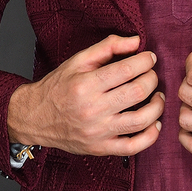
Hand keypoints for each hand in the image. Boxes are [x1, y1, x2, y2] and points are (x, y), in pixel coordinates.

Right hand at [7, 34, 163, 155]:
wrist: (34, 117)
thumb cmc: (58, 87)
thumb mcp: (78, 60)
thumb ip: (108, 47)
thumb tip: (137, 42)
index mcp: (86, 84)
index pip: (127, 69)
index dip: (145, 61)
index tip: (149, 58)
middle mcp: (92, 109)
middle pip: (138, 92)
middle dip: (152, 79)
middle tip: (151, 74)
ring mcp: (97, 132)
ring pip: (141, 120)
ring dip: (157, 106)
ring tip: (158, 96)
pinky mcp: (100, 149)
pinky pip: (133, 147)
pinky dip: (150, 136)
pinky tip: (154, 123)